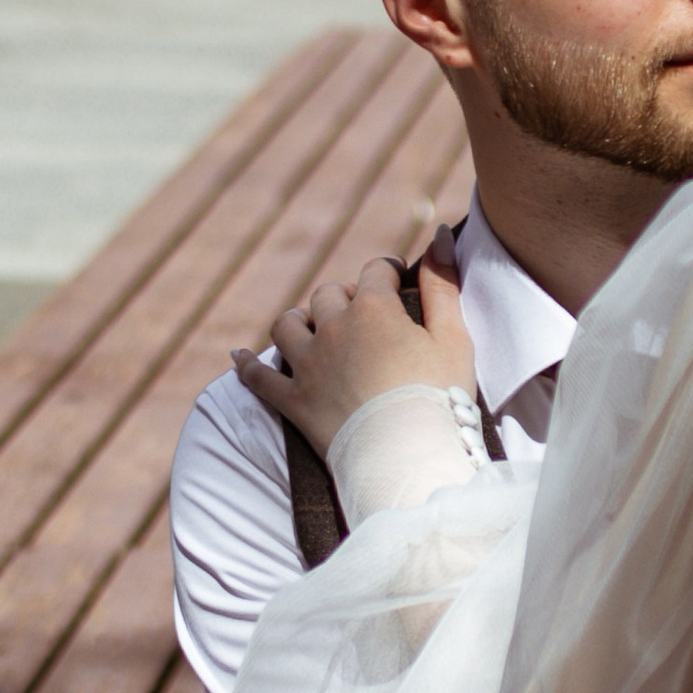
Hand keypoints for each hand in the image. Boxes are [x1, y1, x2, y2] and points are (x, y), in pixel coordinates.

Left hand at [233, 248, 474, 457]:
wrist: (409, 460)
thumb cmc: (441, 398)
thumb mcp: (454, 338)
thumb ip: (444, 284)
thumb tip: (440, 232)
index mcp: (374, 308)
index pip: (376, 270)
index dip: (389, 271)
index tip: (398, 279)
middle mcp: (334, 327)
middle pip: (329, 293)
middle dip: (347, 295)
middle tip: (364, 312)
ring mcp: (308, 364)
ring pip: (288, 324)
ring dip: (299, 319)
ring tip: (312, 327)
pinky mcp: (293, 401)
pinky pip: (258, 378)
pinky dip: (246, 365)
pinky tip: (238, 357)